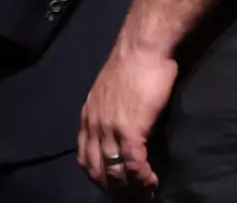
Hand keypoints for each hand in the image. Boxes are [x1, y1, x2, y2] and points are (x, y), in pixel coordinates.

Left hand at [78, 43, 175, 194]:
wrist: (141, 49)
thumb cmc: (132, 67)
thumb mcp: (110, 93)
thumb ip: (110, 114)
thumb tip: (120, 134)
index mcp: (88, 116)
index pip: (84, 157)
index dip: (99, 178)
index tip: (114, 189)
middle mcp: (93, 124)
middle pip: (97, 170)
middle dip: (113, 190)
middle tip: (131, 199)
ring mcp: (110, 127)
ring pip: (114, 172)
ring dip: (129, 189)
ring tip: (144, 196)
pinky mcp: (130, 129)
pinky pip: (132, 164)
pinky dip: (143, 178)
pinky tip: (152, 182)